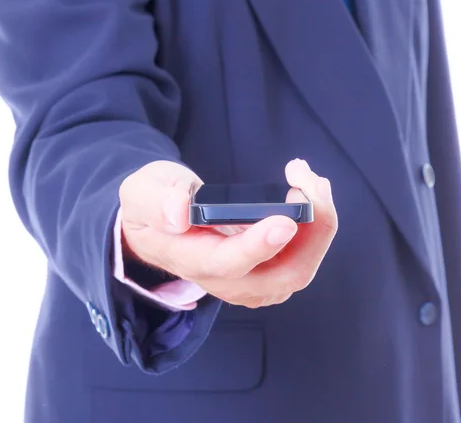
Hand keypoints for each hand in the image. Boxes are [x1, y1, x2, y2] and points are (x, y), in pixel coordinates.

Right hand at [119, 159, 337, 307]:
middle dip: (311, 231)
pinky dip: (315, 228)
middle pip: (282, 275)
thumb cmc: (151, 204)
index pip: (228, 263)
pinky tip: (309, 192)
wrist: (157, 225)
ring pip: (299, 270)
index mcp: (191, 259)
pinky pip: (300, 259)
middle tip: (311, 182)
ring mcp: (249, 280)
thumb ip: (157, 200)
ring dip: (318, 226)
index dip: (258, 245)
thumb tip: (179, 213)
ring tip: (312, 180)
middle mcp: (225, 280)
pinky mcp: (265, 271)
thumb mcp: (142, 192)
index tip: (284, 220)